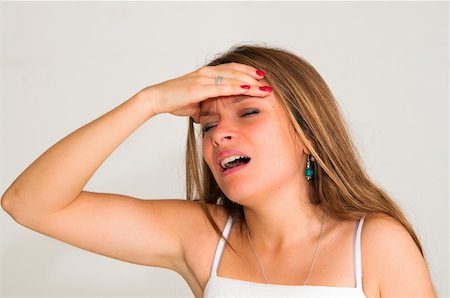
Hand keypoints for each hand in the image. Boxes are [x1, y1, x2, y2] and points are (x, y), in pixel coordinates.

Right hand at [141, 62, 270, 121]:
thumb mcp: (196, 104)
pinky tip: (248, 88)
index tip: (261, 78)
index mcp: (208, 74)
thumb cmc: (175, 100)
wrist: (157, 99)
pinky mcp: (199, 87)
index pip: (232, 70)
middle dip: (254, 77)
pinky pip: (222, 86)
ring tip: (265, 87)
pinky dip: (237, 87)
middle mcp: (207, 72)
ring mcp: (204, 78)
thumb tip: (212, 116)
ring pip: (232, 77)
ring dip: (250, 82)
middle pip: (236, 71)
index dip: (248, 72)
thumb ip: (207, 106)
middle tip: (269, 83)